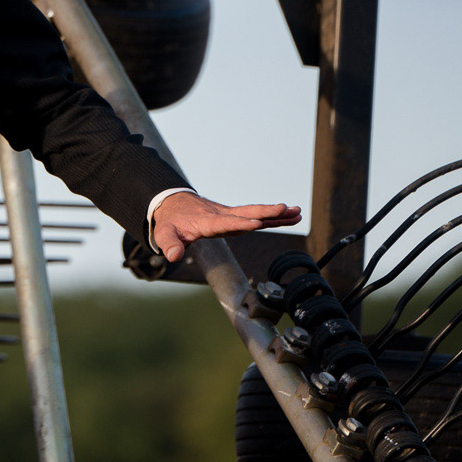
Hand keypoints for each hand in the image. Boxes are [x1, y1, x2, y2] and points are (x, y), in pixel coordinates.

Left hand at [152, 193, 300, 263]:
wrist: (174, 205)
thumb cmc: (170, 222)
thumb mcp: (164, 233)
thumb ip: (169, 244)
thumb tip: (172, 256)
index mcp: (206, 222)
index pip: (224, 224)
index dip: (239, 224)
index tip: (256, 223)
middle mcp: (221, 216)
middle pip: (246, 213)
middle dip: (265, 212)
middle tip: (284, 208)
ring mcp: (229, 215)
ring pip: (256, 213)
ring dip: (276, 214)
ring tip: (297, 211)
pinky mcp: (235, 216)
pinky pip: (257, 216)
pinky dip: (273, 217)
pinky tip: (291, 216)